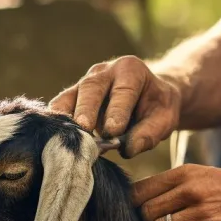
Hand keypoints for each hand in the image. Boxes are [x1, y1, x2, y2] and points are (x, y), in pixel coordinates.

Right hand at [49, 56, 181, 157]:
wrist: (148, 98)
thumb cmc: (156, 108)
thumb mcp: (165, 118)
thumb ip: (149, 133)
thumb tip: (127, 149)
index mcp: (130, 70)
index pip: (123, 91)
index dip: (117, 111)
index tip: (113, 131)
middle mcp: (104, 71)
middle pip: (91, 88)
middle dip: (86, 109)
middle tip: (84, 129)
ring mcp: (84, 83)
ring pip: (70, 97)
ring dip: (66, 117)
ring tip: (65, 136)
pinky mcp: (71, 97)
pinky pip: (59, 107)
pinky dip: (56, 122)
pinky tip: (55, 138)